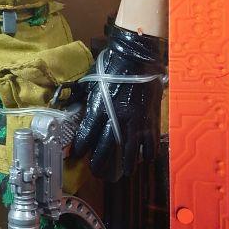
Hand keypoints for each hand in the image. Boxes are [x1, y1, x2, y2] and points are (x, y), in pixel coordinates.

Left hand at [71, 23, 166, 181]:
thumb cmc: (111, 66)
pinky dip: (148, 150)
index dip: (81, 145)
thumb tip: (79, 109)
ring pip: (131, 148)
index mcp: (101, 106)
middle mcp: (117, 116)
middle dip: (101, 161)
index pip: (88, 132)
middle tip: (97, 172)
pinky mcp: (150, 117)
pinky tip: (147, 157)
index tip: (78, 154)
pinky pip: (150, 139)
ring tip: (126, 172)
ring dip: (128, 162)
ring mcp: (136, 118)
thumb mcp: (93, 83)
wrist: (135, 56)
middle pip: (108, 145)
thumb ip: (88, 99)